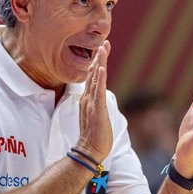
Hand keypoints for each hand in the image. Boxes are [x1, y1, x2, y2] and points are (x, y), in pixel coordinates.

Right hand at [76, 41, 112, 162]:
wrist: (89, 151)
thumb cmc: (94, 136)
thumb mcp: (95, 117)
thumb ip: (95, 106)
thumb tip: (97, 99)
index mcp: (88, 100)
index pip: (93, 78)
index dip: (97, 63)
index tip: (102, 50)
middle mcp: (88, 99)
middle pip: (93, 74)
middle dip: (99, 58)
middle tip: (104, 43)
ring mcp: (91, 103)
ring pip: (95, 80)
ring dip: (99, 63)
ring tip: (102, 49)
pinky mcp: (96, 110)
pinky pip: (97, 92)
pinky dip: (98, 79)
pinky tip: (100, 68)